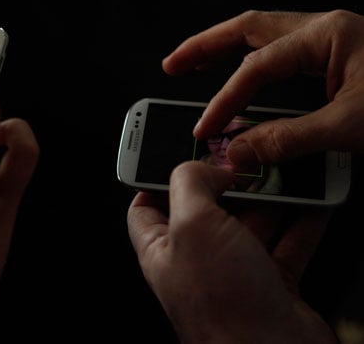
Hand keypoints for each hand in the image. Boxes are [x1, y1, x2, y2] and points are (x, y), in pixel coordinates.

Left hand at [127, 160, 336, 343]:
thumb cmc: (223, 305)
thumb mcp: (192, 226)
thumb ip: (189, 184)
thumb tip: (202, 166)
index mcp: (162, 247)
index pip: (145, 206)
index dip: (157, 178)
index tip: (178, 155)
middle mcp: (196, 260)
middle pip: (206, 208)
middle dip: (226, 183)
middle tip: (245, 161)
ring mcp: (234, 272)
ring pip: (250, 223)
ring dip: (269, 199)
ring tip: (284, 174)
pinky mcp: (271, 284)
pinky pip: (286, 244)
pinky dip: (301, 222)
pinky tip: (314, 204)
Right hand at [162, 10, 363, 166]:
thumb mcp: (351, 126)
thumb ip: (290, 139)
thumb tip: (238, 149)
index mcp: (328, 35)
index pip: (257, 67)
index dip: (224, 99)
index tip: (205, 128)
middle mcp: (325, 29)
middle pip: (247, 29)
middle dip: (204, 47)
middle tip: (172, 66)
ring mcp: (330, 39)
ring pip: (261, 35)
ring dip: (223, 48)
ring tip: (193, 64)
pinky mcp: (335, 55)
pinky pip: (279, 49)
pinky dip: (249, 58)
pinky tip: (238, 71)